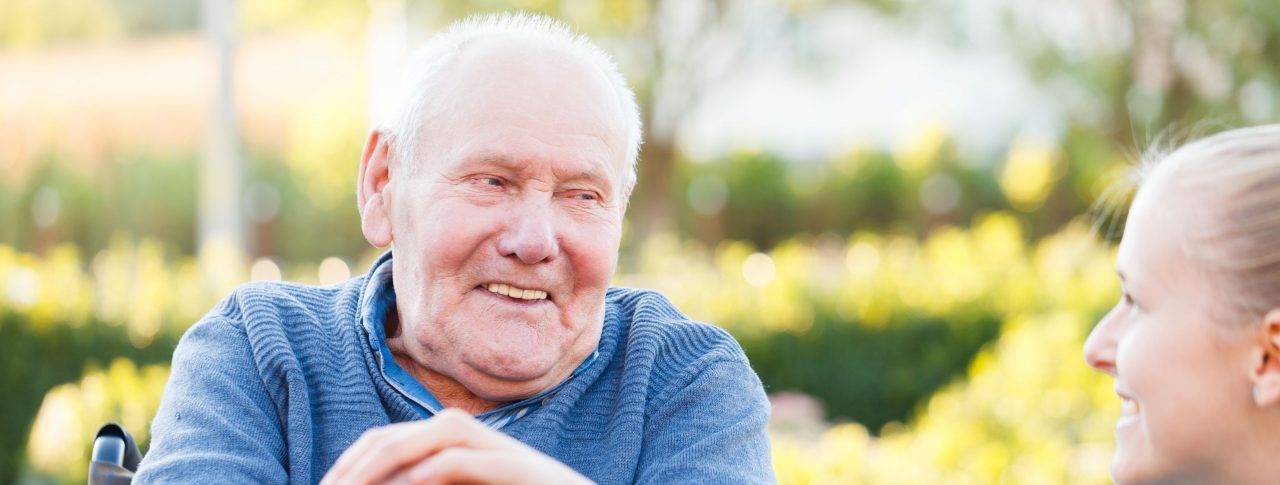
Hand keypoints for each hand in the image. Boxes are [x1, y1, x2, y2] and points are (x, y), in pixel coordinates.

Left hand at [319, 408, 593, 484]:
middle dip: (353, 469)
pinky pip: (462, 461)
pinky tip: (411, 483)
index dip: (346, 466)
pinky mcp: (512, 467)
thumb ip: (425, 482)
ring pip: (427, 439)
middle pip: (393, 439)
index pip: (380, 442)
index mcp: (444, 441)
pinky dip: (433, 471)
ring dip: (384, 464)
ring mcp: (490, 448)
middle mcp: (463, 434)